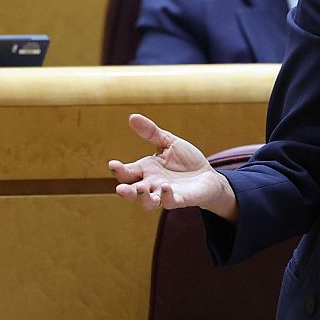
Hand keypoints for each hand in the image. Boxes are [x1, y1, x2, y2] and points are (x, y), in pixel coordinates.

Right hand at [108, 114, 238, 220]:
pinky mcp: (180, 200)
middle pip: (133, 192)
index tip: (113, 164)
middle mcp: (151, 184)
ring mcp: (164, 194)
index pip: (126, 172)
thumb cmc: (185, 159)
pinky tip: (165, 187)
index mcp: (145, 169)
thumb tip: (132, 116)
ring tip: (141, 189)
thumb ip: (151, 132)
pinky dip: (166, 196)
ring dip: (142, 198)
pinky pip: (169, 202)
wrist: (207, 174)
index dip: (118, 170)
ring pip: (147, 203)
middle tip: (120, 189)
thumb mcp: (167, 142)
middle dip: (126, 191)